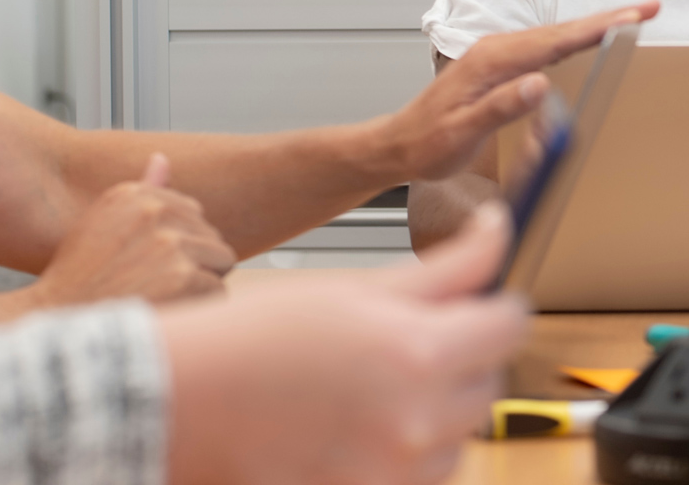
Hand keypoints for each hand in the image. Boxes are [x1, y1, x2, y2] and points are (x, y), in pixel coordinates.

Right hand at [0, 154, 234, 320]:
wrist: (59, 323)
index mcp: (133, 194)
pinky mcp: (184, 277)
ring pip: (220, 263)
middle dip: (193, 264)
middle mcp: (153, 211)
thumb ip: (141, 191)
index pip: (192, 211)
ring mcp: (169, 243)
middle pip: (210, 236)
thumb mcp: (101, 223)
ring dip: (200, 285)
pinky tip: (168, 312)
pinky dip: (200, 308)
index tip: (146, 262)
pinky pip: (218, 291)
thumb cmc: (80, 280)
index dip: (176, 244)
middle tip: (152, 285)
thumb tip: (162, 160)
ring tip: (161, 298)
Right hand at [161, 202, 530, 484]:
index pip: (510, 325)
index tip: (479, 301)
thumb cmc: (256, 341)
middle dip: (464, 359)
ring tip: (372, 388)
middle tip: (410, 341)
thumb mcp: (357, 287)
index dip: (496, 306)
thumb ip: (448, 265)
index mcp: (421, 353)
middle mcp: (418, 422)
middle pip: (488, 384)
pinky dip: (404, 454)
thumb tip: (499, 229)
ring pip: (457, 436)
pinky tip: (358, 429)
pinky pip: (420, 478)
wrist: (178, 406)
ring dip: (436, 411)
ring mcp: (395, 474)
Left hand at [376, 2, 658, 181]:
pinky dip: (575, 39)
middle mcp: (496, 50)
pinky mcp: (500, 65)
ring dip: (595, 26)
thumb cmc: (427, 143)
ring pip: (556, 35)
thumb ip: (500, 107)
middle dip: (608, 18)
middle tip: (649, 8)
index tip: (630, 17)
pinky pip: (546, 47)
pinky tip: (590, 39)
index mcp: (491, 62)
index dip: (597, 28)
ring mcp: (498, 55)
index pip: (555, 41)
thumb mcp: (462, 132)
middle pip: (562, 30)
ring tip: (631, 19)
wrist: (398, 145)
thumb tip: (538, 85)